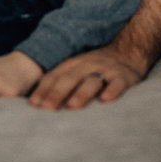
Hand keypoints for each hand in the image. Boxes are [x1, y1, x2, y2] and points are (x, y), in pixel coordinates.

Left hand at [28, 46, 142, 110]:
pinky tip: (106, 100)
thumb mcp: (77, 71)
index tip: (33, 105)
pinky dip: (112, 91)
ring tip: (73, 106)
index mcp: (73, 64)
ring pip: (92, 80)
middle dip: (57, 93)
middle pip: (70, 78)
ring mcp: (105, 70)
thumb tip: (37, 105)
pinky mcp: (123, 77)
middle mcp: (87, 65)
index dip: (43, 89)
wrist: (127, 53)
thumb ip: (60, 83)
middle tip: (47, 108)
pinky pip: (117, 83)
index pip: (55, 76)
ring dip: (82, 93)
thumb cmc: (95, 69)